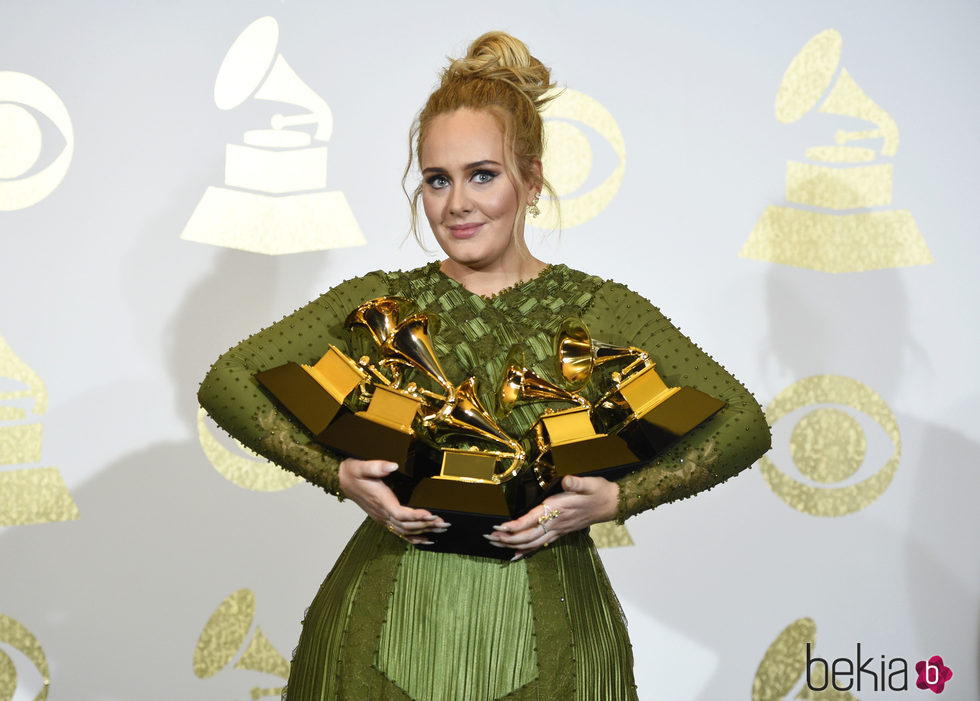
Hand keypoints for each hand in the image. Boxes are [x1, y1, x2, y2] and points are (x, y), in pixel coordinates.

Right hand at [338, 457, 448, 544]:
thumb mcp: (362, 466)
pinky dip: (414, 538)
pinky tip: (427, 540)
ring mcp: (383, 518)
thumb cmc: (353, 473)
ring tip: (442, 529)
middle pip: (407, 525)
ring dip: (425, 531)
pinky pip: (400, 532)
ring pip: (406, 530)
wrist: (343, 481)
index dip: (416, 516)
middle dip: (427, 525)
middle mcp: (382, 513)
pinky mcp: (384, 519)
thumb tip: (392, 466)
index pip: (400, 513)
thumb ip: (377, 466)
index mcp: (380, 501)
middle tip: (444, 523)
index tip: (431, 514)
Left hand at [485, 475, 618, 560]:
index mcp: (557, 509)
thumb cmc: (598, 491)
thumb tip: (568, 480)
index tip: (498, 526)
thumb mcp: (589, 483)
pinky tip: (515, 556)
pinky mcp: (560, 533)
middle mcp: (556, 523)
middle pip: (526, 536)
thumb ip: (577, 482)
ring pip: (531, 543)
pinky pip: (540, 545)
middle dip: (506, 539)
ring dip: (511, 545)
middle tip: (487, 537)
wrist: (612, 503)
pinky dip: (526, 551)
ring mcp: (558, 530)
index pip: (531, 521)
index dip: (514, 526)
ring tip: (494, 544)